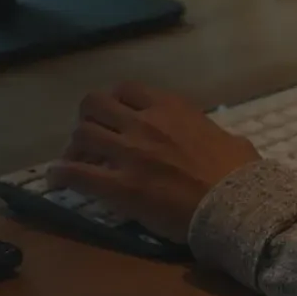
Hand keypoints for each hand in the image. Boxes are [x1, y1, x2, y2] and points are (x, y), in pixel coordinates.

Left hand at [47, 82, 261, 241]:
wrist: (236, 206)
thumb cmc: (239, 175)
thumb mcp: (229, 139)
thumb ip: (210, 134)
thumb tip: (216, 142)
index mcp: (170, 107)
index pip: (126, 89)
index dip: (114, 103)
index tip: (114, 119)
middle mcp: (144, 122)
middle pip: (94, 104)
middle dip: (88, 119)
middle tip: (91, 140)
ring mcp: (129, 153)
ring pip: (81, 134)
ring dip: (75, 146)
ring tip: (76, 161)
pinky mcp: (120, 186)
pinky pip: (76, 173)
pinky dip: (61, 174)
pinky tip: (57, 180)